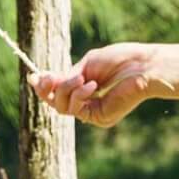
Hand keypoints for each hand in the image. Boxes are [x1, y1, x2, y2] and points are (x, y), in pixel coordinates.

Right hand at [32, 43, 160, 126]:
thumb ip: (67, 76)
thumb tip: (40, 79)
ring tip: (81, 78)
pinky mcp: (100, 118)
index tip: (33, 76)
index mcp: (85, 88)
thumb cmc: (121, 60)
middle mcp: (88, 103)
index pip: (58, 93)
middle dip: (48, 90)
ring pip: (63, 107)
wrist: (145, 66)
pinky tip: (91, 85)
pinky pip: (77, 110)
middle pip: (56, 103)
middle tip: (46, 78)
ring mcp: (94, 112)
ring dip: (66, 90)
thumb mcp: (87, 65)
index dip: (44, 87)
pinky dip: (79, 96)